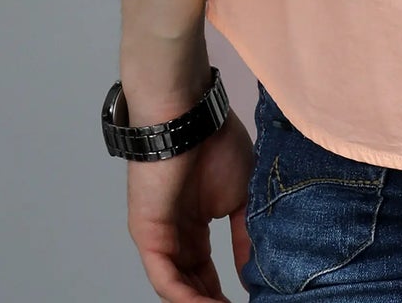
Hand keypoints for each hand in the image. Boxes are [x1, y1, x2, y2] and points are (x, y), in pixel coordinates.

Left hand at [126, 109, 255, 300]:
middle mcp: (174, 237)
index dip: (222, 293)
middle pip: (190, 285)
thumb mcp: (241, 196)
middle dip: (211, 302)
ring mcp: (159, 238)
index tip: (248, 302)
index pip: (204, 272)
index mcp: (193, 226)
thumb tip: (252, 271)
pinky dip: (186, 297)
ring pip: (177, 287)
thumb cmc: (215, 144)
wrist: (187, 117)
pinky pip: (166, 278)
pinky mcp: (148, 237)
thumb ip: (243, 235)